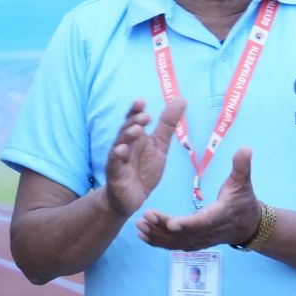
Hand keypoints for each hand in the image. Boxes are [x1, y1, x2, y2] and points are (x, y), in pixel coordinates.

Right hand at [104, 97, 184, 218]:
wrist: (132, 197)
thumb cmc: (144, 169)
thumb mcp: (160, 145)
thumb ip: (168, 123)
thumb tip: (181, 99)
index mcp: (135, 137)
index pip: (133, 120)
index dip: (135, 110)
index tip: (141, 101)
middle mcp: (125, 145)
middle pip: (126, 129)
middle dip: (133, 121)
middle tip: (146, 116)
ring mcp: (118, 159)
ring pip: (119, 144)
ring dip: (126, 136)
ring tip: (136, 130)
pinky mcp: (115, 174)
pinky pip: (114, 164)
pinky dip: (117, 157)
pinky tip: (121, 150)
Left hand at [138, 148, 260, 250]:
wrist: (249, 226)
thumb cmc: (244, 201)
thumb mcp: (243, 183)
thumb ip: (241, 166)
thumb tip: (246, 147)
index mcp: (219, 215)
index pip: (202, 222)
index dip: (187, 224)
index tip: (172, 223)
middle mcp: (207, 231)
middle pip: (183, 232)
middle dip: (163, 226)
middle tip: (146, 216)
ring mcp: (200, 239)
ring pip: (176, 241)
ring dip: (156, 235)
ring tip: (139, 225)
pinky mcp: (193, 243)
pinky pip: (174, 245)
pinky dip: (158, 242)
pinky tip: (142, 235)